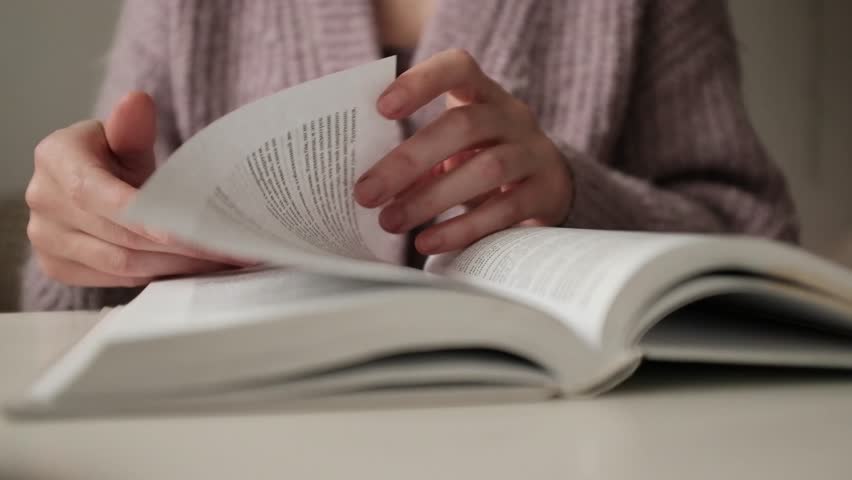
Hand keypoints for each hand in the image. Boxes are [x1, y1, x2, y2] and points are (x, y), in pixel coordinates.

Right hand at [26, 92, 247, 287]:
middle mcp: (43, 201)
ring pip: (121, 267)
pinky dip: (158, 277)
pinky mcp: (57, 267)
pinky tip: (192, 269)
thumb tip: (137, 102)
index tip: (193, 232)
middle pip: (120, 239)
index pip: (103, 197)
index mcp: (55, 159)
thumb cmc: (111, 159)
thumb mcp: (123, 138)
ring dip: (175, 267)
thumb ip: (131, 127)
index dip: (148, 219)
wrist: (90, 185)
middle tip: (227, 249)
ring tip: (219, 260)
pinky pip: (116, 281)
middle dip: (179, 248)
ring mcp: (46, 239)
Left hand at [354, 49, 573, 254]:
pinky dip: (462, 228)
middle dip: (409, 160)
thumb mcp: (453, 150)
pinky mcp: (547, 192)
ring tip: (391, 221)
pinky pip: (504, 210)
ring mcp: (534, 152)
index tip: (382, 108)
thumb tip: (371, 188)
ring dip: (432, 198)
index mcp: (483, 94)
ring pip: (487, 168)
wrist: (548, 186)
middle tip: (366, 194)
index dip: (421, 82)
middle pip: (463, 125)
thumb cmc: (482, 160)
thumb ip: (418, 160)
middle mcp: (512, 116)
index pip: (458, 68)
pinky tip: (428, 242)